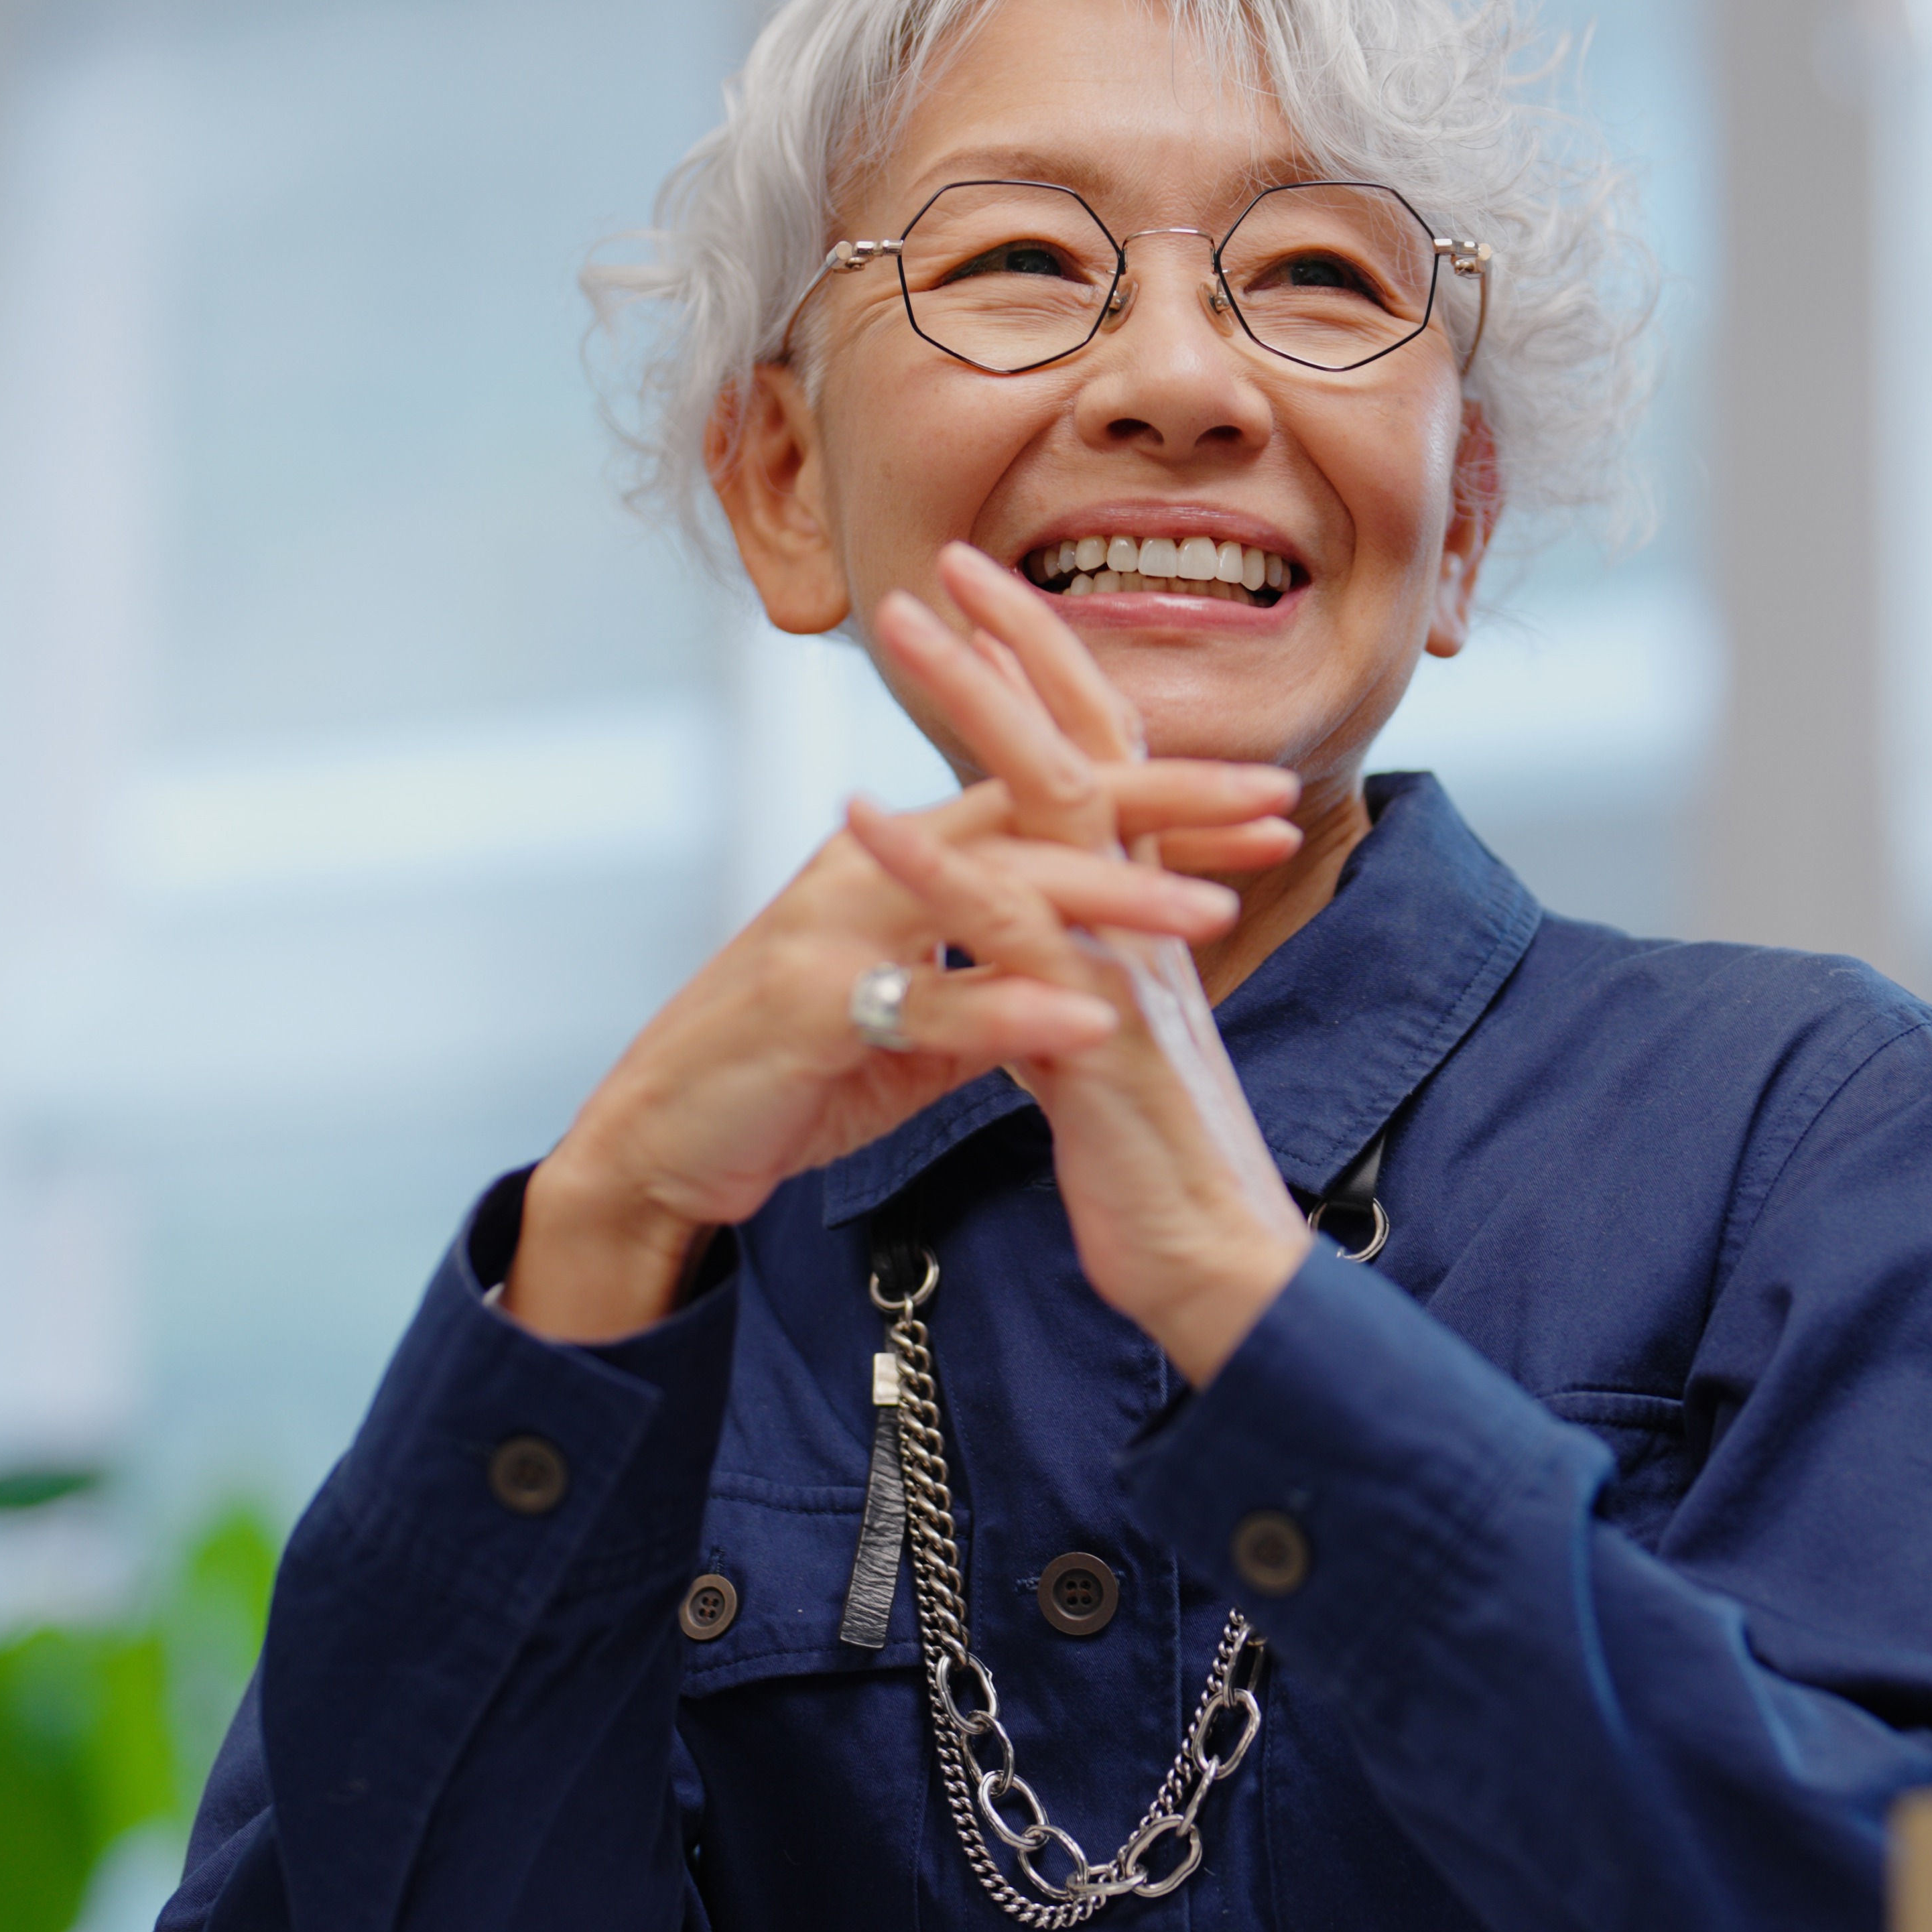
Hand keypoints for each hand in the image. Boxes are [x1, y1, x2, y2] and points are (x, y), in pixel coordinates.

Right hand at [506, 756, 1301, 1341]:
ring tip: (1210, 917)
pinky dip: (1008, 1014)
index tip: (1267, 798)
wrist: (659, 1137)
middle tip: (1272, 809)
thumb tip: (1084, 982)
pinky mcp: (808, 1010)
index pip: (1046, 797)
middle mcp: (871, 867)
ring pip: (991, 895)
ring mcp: (835, 932)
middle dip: (1164, 811)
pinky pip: (925, 1007)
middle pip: (1035, 811)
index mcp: (902, 856)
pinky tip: (1086, 1024)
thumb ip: (991, 982)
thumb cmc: (787, 1068)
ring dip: (1108, 902)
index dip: (1160, 794)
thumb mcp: (911, 1017)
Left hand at [852, 546, 1315, 1382]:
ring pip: (1055, 806)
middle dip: (1018, 647)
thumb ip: (1070, 974)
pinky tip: (861, 817)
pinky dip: (929, 864)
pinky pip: (1005, 930)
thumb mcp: (1107, 1046)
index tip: (993, 597)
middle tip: (944, 563)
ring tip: (904, 631)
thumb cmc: (1157, 1172)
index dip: (1054, 674)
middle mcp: (1147, 922)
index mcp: (1147, 920)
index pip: (1107, 763)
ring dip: (974, 708)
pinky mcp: (1093, 1034)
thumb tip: (1025, 933)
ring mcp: (1125, 968)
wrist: (1218, 1273)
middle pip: (1089, 747)